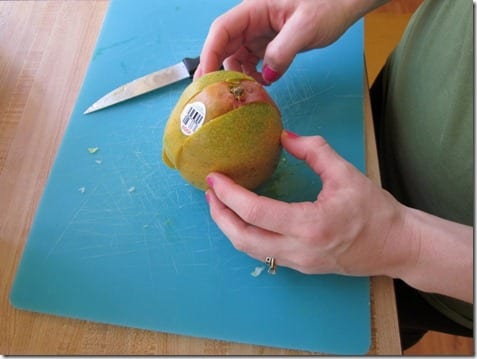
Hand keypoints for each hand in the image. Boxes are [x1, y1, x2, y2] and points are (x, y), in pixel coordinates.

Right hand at [195, 0, 386, 83]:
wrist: (345, 3)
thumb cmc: (328, 4)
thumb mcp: (305, 27)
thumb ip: (283, 51)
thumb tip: (265, 76)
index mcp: (254, 9)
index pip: (221, 31)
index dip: (209, 54)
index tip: (205, 78)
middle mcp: (252, 22)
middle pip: (223, 46)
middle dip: (218, 70)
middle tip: (215, 96)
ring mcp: (259, 34)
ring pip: (236, 57)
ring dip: (238, 76)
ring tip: (245, 94)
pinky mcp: (269, 45)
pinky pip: (252, 63)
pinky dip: (253, 76)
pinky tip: (261, 86)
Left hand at [205, 131, 472, 302]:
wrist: (396, 246)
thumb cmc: (375, 210)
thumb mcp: (345, 173)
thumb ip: (313, 150)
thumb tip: (282, 136)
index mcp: (309, 225)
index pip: (255, 212)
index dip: (229, 195)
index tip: (213, 178)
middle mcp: (298, 249)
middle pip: (242, 238)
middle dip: (219, 215)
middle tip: (210, 192)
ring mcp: (297, 263)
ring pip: (249, 250)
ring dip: (229, 227)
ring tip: (219, 204)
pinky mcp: (300, 267)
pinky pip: (263, 253)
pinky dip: (246, 235)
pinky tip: (243, 218)